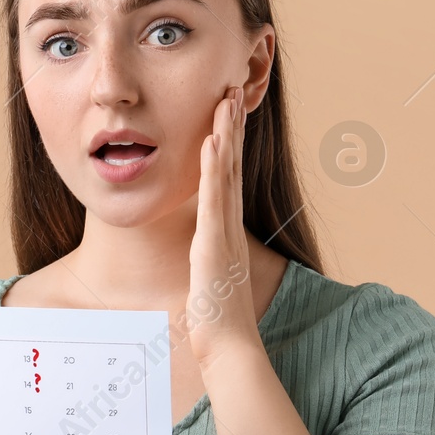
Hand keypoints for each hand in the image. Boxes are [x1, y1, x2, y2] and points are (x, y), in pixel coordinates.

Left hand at [188, 84, 260, 368]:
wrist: (227, 345)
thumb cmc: (216, 319)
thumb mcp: (208, 279)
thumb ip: (206, 260)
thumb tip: (202, 254)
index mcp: (225, 231)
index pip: (226, 177)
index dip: (228, 143)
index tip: (226, 113)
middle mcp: (228, 225)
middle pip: (231, 165)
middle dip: (232, 126)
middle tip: (231, 90)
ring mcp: (223, 231)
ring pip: (225, 174)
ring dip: (225, 135)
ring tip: (225, 101)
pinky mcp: (214, 242)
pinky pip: (213, 198)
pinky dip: (212, 168)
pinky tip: (210, 141)